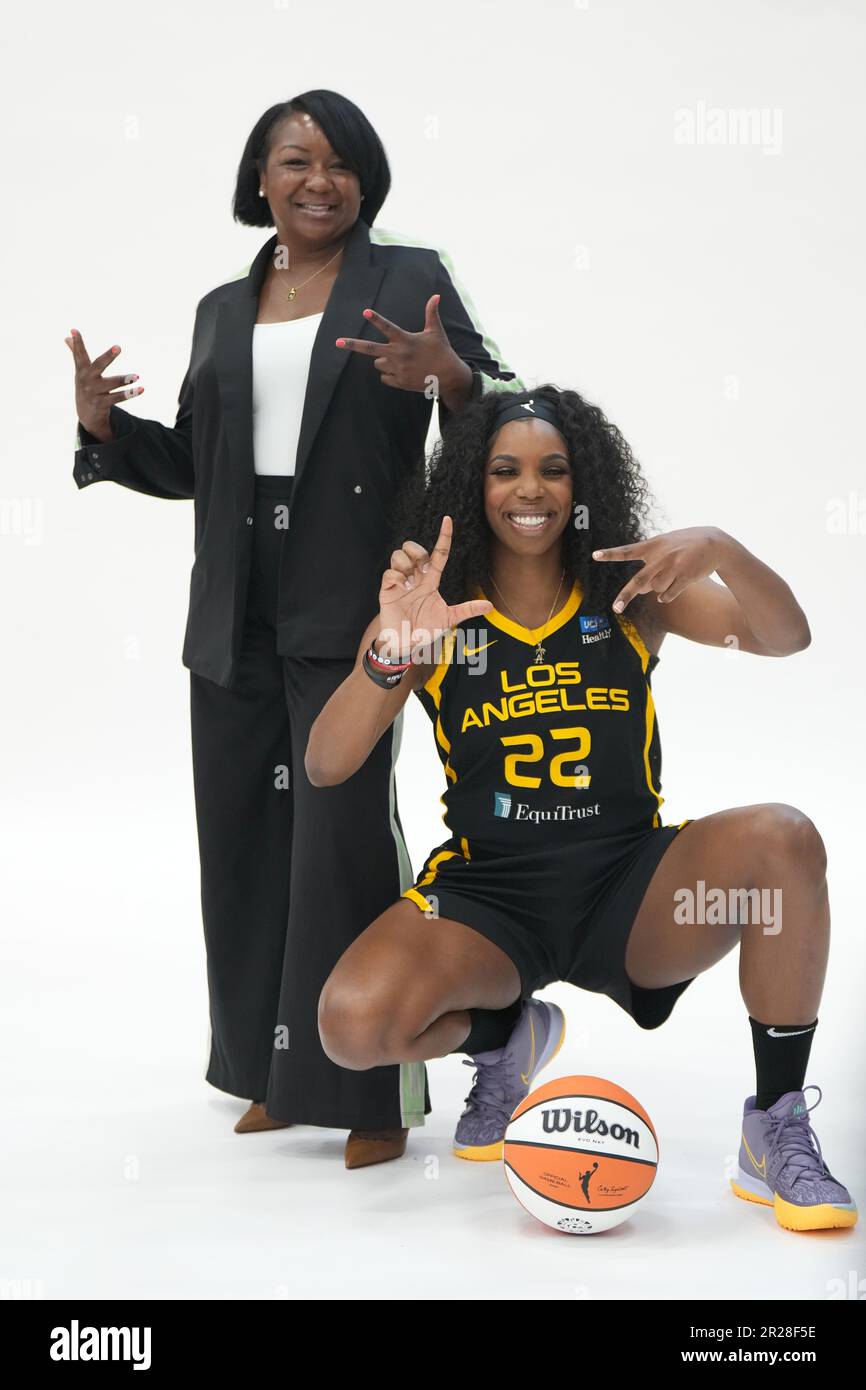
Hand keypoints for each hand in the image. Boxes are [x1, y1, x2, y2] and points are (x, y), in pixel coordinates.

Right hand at [65, 329, 143, 440]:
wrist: (86, 414)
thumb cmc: (86, 386)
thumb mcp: (81, 371)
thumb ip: (75, 353)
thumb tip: (67, 336)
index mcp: (82, 370)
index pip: (79, 354)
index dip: (77, 342)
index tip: (74, 330)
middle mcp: (86, 380)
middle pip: (98, 366)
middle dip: (108, 357)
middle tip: (118, 347)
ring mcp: (94, 392)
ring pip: (111, 384)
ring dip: (124, 380)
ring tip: (137, 376)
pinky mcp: (102, 404)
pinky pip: (118, 398)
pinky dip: (130, 393)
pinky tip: (142, 389)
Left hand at [336, 295, 464, 397]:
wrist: (448, 377)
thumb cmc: (442, 351)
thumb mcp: (436, 331)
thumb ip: (431, 313)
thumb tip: (436, 295)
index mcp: (406, 340)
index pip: (388, 327)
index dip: (376, 319)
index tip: (365, 312)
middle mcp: (398, 354)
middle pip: (369, 348)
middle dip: (352, 344)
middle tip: (337, 342)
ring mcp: (397, 369)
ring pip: (378, 363)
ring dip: (383, 360)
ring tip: (399, 360)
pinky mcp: (399, 382)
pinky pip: (384, 377)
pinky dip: (389, 374)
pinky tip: (402, 372)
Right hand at [375, 515, 491, 659]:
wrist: (406, 644)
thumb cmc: (425, 630)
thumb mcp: (449, 619)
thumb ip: (467, 610)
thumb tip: (490, 606)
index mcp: (430, 581)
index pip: (438, 553)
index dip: (443, 536)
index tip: (447, 520)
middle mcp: (415, 577)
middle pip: (414, 548)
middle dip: (418, 552)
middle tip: (423, 569)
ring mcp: (400, 582)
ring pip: (399, 554)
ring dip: (406, 564)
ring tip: (411, 583)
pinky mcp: (387, 590)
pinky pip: (389, 572)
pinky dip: (397, 578)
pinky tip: (402, 589)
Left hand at [593, 527, 725, 610]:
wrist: (715, 544)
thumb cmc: (686, 544)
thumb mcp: (666, 543)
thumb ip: (650, 561)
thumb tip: (643, 590)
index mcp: (653, 546)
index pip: (628, 551)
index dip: (611, 554)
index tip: (594, 555)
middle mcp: (661, 557)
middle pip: (639, 581)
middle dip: (626, 596)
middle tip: (616, 608)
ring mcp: (673, 568)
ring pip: (656, 589)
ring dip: (658, 588)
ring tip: (671, 575)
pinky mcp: (685, 577)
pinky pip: (668, 595)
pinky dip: (667, 596)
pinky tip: (674, 587)